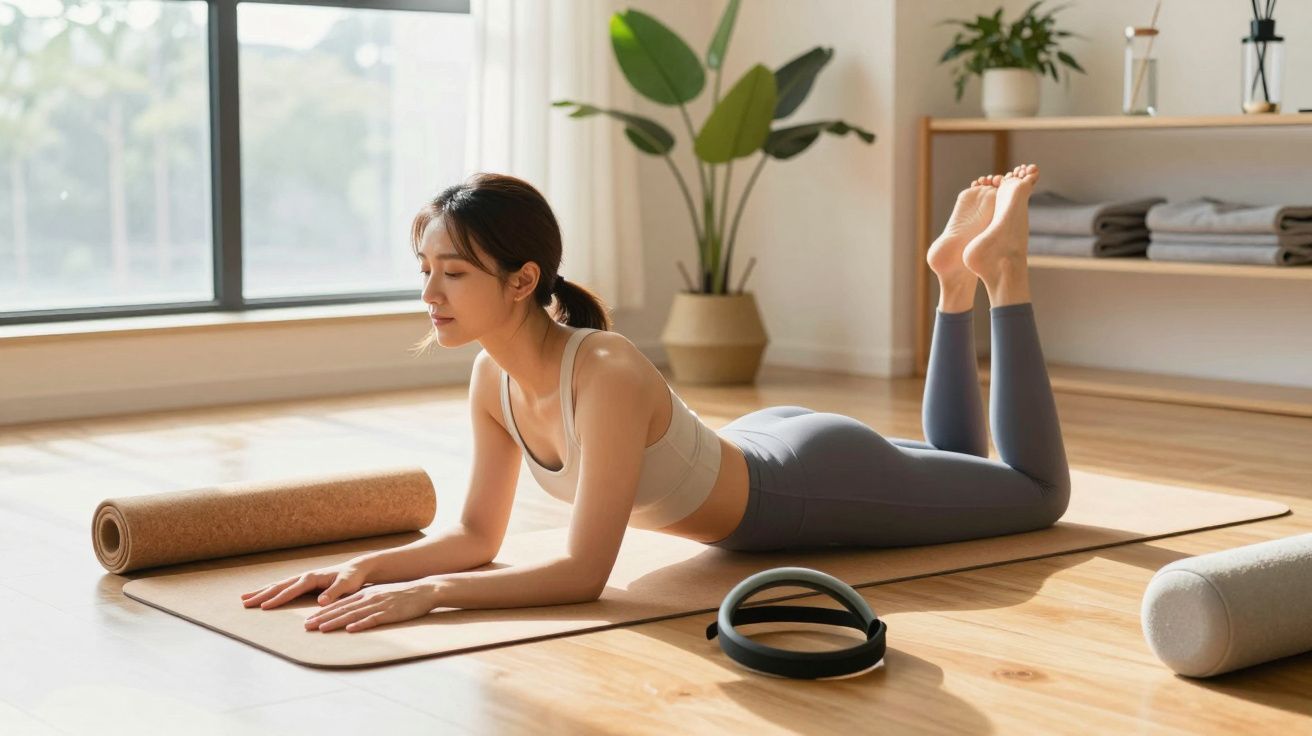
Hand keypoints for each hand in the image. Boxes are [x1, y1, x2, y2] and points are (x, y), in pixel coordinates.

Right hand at [240, 560, 372, 609]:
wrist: (356, 569)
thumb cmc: (351, 578)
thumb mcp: (346, 586)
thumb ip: (333, 593)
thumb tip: (321, 602)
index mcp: (312, 578)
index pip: (291, 590)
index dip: (277, 599)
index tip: (263, 606)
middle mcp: (304, 576)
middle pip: (278, 586)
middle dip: (261, 594)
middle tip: (244, 602)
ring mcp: (303, 578)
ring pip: (278, 585)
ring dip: (262, 591)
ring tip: (244, 597)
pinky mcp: (304, 582)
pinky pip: (283, 587)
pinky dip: (271, 591)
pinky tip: (262, 595)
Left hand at [303, 580, 438, 632]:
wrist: (424, 590)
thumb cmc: (403, 595)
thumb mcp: (381, 595)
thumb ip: (366, 603)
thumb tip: (350, 614)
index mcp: (366, 594)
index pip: (340, 604)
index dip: (323, 613)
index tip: (309, 620)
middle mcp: (369, 598)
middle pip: (342, 609)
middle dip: (322, 618)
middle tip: (306, 626)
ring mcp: (379, 605)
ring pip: (353, 614)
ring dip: (336, 622)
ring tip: (321, 629)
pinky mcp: (390, 613)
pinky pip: (373, 619)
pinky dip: (361, 624)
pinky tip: (350, 629)